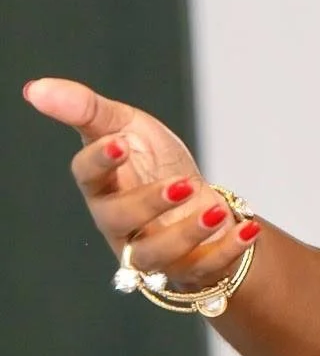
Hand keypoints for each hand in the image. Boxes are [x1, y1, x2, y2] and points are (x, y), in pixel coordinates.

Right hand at [23, 77, 257, 292]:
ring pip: (154, 255)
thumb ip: (86, 109)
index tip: (119, 143)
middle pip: (118, 222)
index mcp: (103, 184)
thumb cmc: (151, 162)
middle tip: (181, 183)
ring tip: (212, 210)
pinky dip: (225, 251)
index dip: (99, 162)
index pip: (88, 177)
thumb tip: (35, 87)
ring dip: (185, 234)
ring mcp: (152, 249)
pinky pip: (203, 268)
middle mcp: (120, 223)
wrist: (196, 199)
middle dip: (147, 204)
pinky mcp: (186, 266)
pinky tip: (247, 231)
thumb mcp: (126, 125)